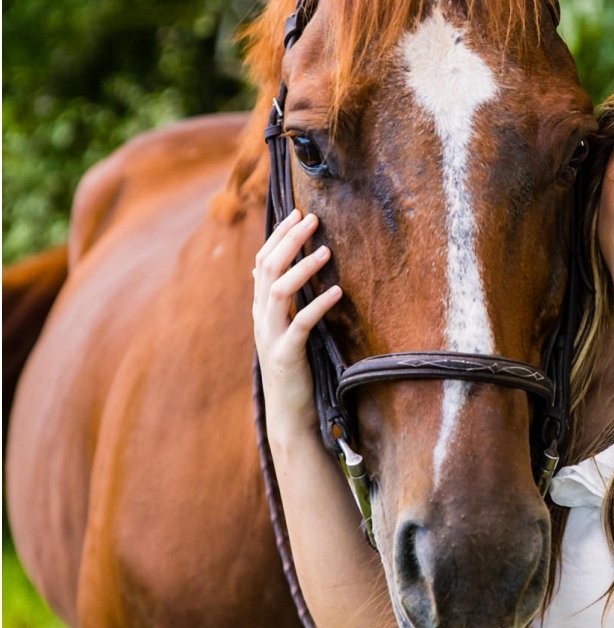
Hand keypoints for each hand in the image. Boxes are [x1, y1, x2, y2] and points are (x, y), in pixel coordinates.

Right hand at [251, 209, 344, 437]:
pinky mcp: (285, 355)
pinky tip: (337, 292)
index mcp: (261, 309)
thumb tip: (295, 270)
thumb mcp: (288, 329)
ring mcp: (271, 336)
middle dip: (289, 240)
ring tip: (326, 250)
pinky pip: (300, 324)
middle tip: (312, 219)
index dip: (278, 237)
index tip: (298, 214)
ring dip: (302, 267)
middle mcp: (261, 318)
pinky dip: (317, 305)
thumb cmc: (296, 369)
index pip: (262, 263)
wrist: (290, 413)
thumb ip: (289, 303)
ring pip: (278, 291)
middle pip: (267, 269)